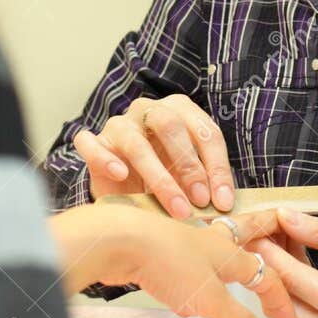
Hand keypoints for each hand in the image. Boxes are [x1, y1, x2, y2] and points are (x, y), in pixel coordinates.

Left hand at [51, 205, 294, 317]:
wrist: (118, 241)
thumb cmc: (168, 263)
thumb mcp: (209, 298)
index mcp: (230, 251)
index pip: (266, 276)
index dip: (280, 300)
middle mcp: (211, 242)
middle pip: (245, 237)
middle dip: (263, 234)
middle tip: (278, 225)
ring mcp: (184, 243)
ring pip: (214, 251)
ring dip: (226, 262)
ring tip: (234, 273)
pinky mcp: (161, 250)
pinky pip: (187, 264)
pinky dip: (195, 278)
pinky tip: (183, 300)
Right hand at [71, 95, 234, 217]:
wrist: (123, 186)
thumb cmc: (164, 177)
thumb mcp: (190, 178)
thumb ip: (205, 184)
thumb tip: (225, 205)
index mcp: (180, 110)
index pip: (205, 132)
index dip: (217, 167)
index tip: (224, 201)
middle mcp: (149, 110)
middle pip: (171, 126)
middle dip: (190, 166)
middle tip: (200, 201)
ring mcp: (119, 124)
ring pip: (136, 142)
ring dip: (159, 177)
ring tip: (175, 207)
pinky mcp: (94, 142)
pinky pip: (92, 144)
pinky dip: (105, 159)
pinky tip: (120, 175)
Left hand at [250, 209, 317, 317]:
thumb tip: (286, 216)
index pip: (297, 282)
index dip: (271, 253)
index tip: (252, 230)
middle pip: (288, 304)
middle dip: (269, 270)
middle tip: (255, 236)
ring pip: (296, 313)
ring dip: (282, 281)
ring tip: (272, 243)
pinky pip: (312, 317)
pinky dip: (299, 291)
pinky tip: (293, 259)